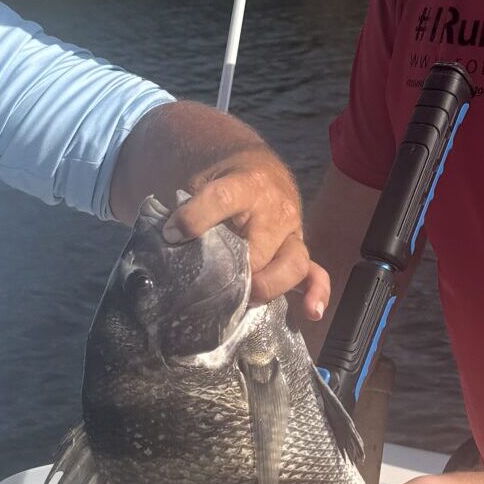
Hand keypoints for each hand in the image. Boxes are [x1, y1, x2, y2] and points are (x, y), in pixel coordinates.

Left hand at [168, 145, 328, 320]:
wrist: (261, 172)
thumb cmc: (225, 182)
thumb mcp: (204, 181)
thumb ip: (189, 207)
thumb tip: (168, 239)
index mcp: (247, 185)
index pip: (223, 199)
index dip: (196, 218)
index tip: (173, 233)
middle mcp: (275, 210)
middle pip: (258, 250)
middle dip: (234, 273)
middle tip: (210, 286)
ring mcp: (291, 234)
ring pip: (291, 265)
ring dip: (269, 286)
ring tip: (249, 299)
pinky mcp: (299, 253)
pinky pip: (315, 274)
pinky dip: (316, 293)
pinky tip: (310, 311)